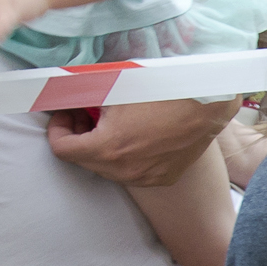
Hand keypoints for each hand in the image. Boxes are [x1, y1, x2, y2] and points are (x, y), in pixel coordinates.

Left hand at [50, 95, 243, 190]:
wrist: (209, 102)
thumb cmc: (162, 90)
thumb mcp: (114, 87)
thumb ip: (80, 95)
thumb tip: (59, 97)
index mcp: (108, 148)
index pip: (62, 149)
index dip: (57, 128)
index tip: (66, 114)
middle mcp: (125, 171)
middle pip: (83, 159)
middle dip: (80, 136)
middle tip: (87, 113)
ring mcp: (146, 178)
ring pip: (108, 168)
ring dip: (102, 147)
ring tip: (114, 123)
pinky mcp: (163, 178)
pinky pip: (133, 171)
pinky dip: (127, 155)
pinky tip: (138, 134)